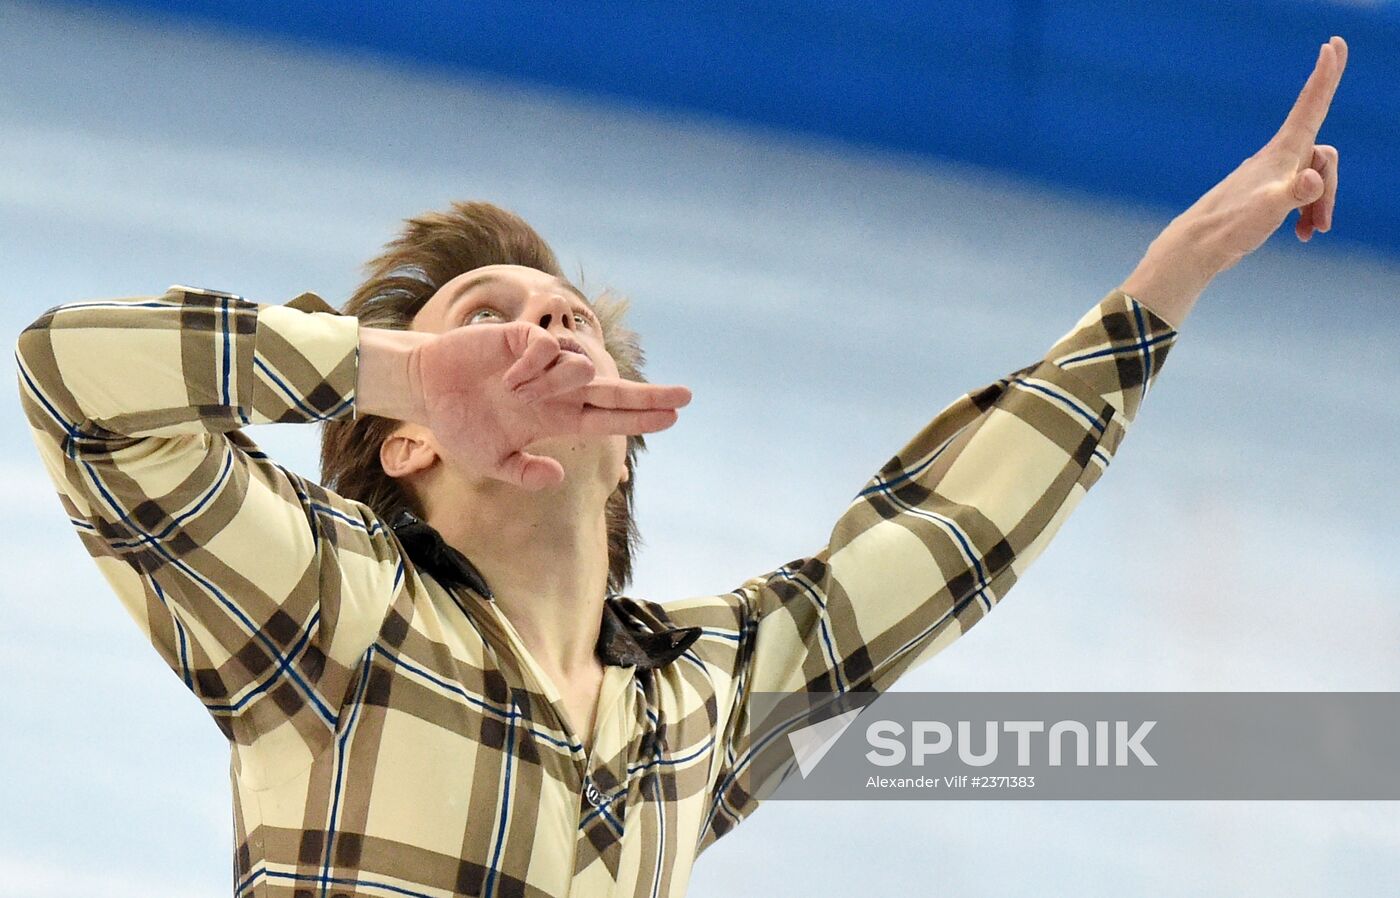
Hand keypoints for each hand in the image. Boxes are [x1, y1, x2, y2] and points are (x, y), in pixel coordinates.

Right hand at [411, 321, 691, 490]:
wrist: (426, 389)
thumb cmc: (460, 425)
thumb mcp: (492, 461)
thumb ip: (524, 472)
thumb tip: (558, 476)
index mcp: (556, 419)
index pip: (609, 418)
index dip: (641, 418)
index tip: (674, 418)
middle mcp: (557, 391)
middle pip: (614, 391)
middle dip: (649, 395)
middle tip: (687, 396)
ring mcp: (543, 365)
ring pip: (581, 369)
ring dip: (555, 384)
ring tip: (517, 393)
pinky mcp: (524, 339)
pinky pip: (548, 349)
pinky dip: (532, 367)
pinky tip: (508, 377)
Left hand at [1182, 36, 1346, 268]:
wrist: (1196, 247)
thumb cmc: (1231, 226)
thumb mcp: (1269, 210)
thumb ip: (1295, 192)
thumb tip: (1312, 179)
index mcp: (1281, 152)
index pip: (1311, 105)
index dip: (1326, 75)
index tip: (1334, 43)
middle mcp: (1276, 157)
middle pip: (1323, 157)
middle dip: (1331, 189)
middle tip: (1324, 226)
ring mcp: (1270, 174)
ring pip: (1314, 178)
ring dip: (1320, 206)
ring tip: (1313, 233)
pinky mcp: (1264, 192)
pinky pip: (1299, 193)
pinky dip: (1307, 213)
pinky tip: (1302, 234)